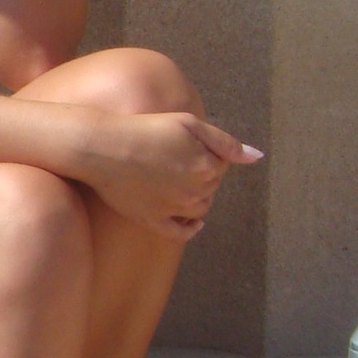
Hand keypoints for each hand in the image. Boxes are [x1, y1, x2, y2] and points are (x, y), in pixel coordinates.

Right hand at [67, 111, 260, 241]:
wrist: (101, 147)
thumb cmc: (144, 129)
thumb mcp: (189, 124)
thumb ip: (226, 142)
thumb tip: (257, 157)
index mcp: (207, 168)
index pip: (220, 165)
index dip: (206, 153)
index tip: (185, 144)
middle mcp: (195, 193)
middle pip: (211, 187)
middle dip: (201, 174)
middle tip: (176, 158)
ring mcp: (174, 210)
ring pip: (200, 209)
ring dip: (196, 197)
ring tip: (175, 178)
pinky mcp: (153, 221)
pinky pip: (180, 232)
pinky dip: (190, 228)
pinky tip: (192, 222)